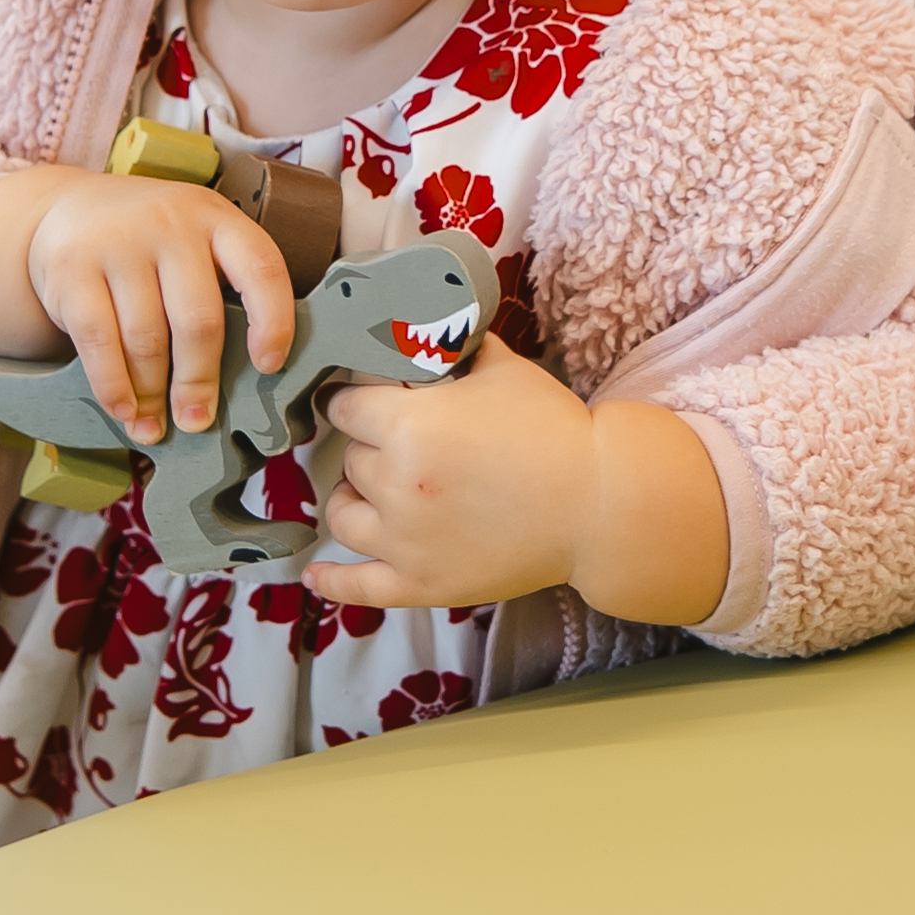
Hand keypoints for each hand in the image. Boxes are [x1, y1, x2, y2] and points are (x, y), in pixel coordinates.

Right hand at [0, 170, 295, 441]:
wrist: (70, 209)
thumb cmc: (149, 244)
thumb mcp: (194, 243)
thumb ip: (219, 291)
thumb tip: (236, 381)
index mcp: (216, 218)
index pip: (261, 269)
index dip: (273, 322)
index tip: (269, 366)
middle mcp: (170, 223)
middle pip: (198, 319)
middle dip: (198, 381)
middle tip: (196, 420)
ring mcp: (118, 243)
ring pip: (146, 338)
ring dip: (152, 394)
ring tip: (154, 425)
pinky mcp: (72, 268)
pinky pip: (99, 341)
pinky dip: (113, 385)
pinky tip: (122, 408)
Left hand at [317, 358, 727, 626]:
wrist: (599, 503)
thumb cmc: (554, 431)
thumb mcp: (502, 369)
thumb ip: (451, 345)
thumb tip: (421, 326)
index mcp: (410, 428)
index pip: (345, 406)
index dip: (357, 398)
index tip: (368, 398)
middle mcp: (397, 485)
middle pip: (349, 459)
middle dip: (369, 446)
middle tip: (399, 443)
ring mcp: (405, 542)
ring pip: (343, 515)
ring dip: (352, 499)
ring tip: (372, 491)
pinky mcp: (421, 585)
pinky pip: (358, 588)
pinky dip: (332, 582)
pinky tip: (315, 575)